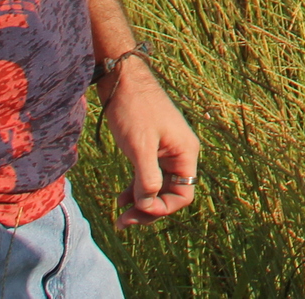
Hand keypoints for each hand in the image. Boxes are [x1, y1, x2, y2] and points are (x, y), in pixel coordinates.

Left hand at [100, 58, 199, 227]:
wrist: (123, 81)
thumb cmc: (134, 110)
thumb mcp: (140, 146)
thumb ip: (147, 177)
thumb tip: (148, 205)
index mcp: (186, 153)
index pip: (183, 195)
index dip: (161, 208)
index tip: (137, 210)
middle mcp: (180, 154)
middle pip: (171, 194)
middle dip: (148, 210)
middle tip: (122, 222)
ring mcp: (166, 152)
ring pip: (158, 188)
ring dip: (140, 203)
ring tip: (119, 215)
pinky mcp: (152, 149)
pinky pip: (149, 177)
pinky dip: (136, 190)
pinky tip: (121, 198)